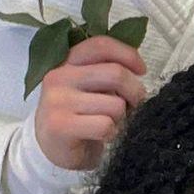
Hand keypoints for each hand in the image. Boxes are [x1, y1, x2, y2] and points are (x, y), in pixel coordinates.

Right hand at [33, 36, 145, 171]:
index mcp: (67, 62)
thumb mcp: (91, 86)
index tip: (141, 70)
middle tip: (134, 105)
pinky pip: (105, 125)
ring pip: (115, 104)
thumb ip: (107, 72)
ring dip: (121, 117)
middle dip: (135, 92)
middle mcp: (59, 76)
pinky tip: (101, 135)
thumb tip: (138, 67)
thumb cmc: (80, 114)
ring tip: (109, 122)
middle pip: (116, 74)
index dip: (128, 55)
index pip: (101, 45)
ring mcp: (57, 101)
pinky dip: (111, 133)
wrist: (52, 148)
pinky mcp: (60, 125)